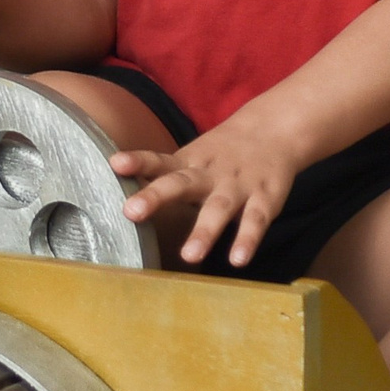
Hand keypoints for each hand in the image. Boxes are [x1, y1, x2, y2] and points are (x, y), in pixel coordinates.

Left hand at [111, 115, 300, 268]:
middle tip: (131, 212)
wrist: (274, 129)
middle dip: (156, 196)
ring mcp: (238, 186)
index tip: (115, 163)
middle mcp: (209, 174)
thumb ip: (164, 177)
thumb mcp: (193, 157)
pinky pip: (256, 221)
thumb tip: (125, 202)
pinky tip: (237, 260)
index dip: (138, 162)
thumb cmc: (223, 153)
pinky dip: (247, 240)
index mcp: (189, 162)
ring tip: (189, 256)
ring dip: (204, 232)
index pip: (159, 161)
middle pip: (181, 184)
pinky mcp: (265, 199)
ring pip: (219, 209)